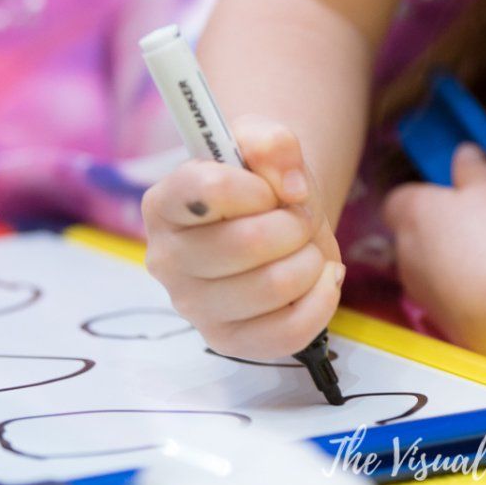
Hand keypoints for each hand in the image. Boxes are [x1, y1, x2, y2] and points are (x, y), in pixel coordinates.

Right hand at [141, 114, 344, 358]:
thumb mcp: (263, 142)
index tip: (270, 189)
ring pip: (275, 286)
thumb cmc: (259, 183)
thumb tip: (291, 187)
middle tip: (297, 219)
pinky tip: (321, 278)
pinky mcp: (227, 342)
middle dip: (294, 224)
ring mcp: (193, 307)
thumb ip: (273, 142)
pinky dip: (322, 300)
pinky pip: (289, 332)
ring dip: (310, 259)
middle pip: (248, 243)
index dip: (258, 186)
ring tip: (304, 248)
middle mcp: (166, 260)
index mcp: (163, 204)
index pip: (208, 189)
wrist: (273, 224)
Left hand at [382, 143, 485, 349]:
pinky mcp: (438, 320)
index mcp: (411, 213)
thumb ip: (474, 168)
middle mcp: (404, 252)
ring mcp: (419, 290)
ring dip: (450, 263)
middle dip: (438, 230)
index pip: (397, 199)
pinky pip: (447, 296)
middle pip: (412, 235)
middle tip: (477, 224)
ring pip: (428, 269)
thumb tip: (463, 152)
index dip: (422, 195)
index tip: (450, 193)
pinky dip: (463, 291)